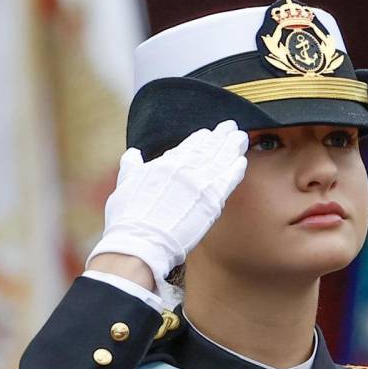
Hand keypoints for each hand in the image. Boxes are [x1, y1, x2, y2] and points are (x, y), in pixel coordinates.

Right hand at [87, 120, 247, 287]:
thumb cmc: (128, 219)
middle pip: (207, 148)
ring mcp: (200, 183)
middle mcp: (184, 169)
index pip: (187, 146)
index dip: (201, 138)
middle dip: (220, 136)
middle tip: (231, 127)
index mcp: (164, 163)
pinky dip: (236, 168)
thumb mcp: (125, 184)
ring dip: (232, 146)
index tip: (208, 133)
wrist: (141, 241)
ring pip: (221, 159)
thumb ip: (132, 166)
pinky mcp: (213, 200)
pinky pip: (229, 179)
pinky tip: (242, 161)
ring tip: (241, 138)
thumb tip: (133, 153)